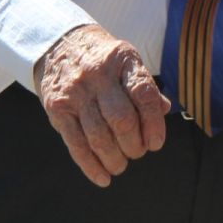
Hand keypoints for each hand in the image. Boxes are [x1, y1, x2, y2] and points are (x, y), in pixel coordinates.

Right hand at [35, 24, 171, 187]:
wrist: (61, 45)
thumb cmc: (105, 61)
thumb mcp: (128, 62)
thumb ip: (146, 87)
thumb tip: (165, 110)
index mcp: (122, 59)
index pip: (143, 94)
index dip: (154, 124)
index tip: (156, 143)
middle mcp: (98, 75)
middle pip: (122, 120)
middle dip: (134, 145)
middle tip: (138, 152)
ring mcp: (75, 92)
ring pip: (98, 136)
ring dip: (114, 159)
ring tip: (121, 164)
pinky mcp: (57, 109)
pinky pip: (76, 144)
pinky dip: (91, 166)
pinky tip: (103, 177)